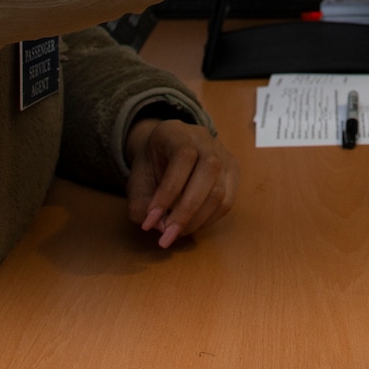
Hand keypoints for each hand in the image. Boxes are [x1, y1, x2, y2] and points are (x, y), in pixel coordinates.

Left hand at [124, 118, 236, 247]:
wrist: (166, 149)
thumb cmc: (151, 165)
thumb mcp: (136, 180)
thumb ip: (141, 204)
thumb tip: (162, 228)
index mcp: (178, 133)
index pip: (183, 158)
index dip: (168, 192)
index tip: (150, 219)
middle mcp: (206, 139)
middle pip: (209, 172)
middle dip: (186, 211)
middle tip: (167, 236)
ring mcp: (223, 154)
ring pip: (221, 190)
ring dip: (198, 219)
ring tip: (177, 233)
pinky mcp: (232, 171)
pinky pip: (228, 201)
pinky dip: (209, 219)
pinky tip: (192, 225)